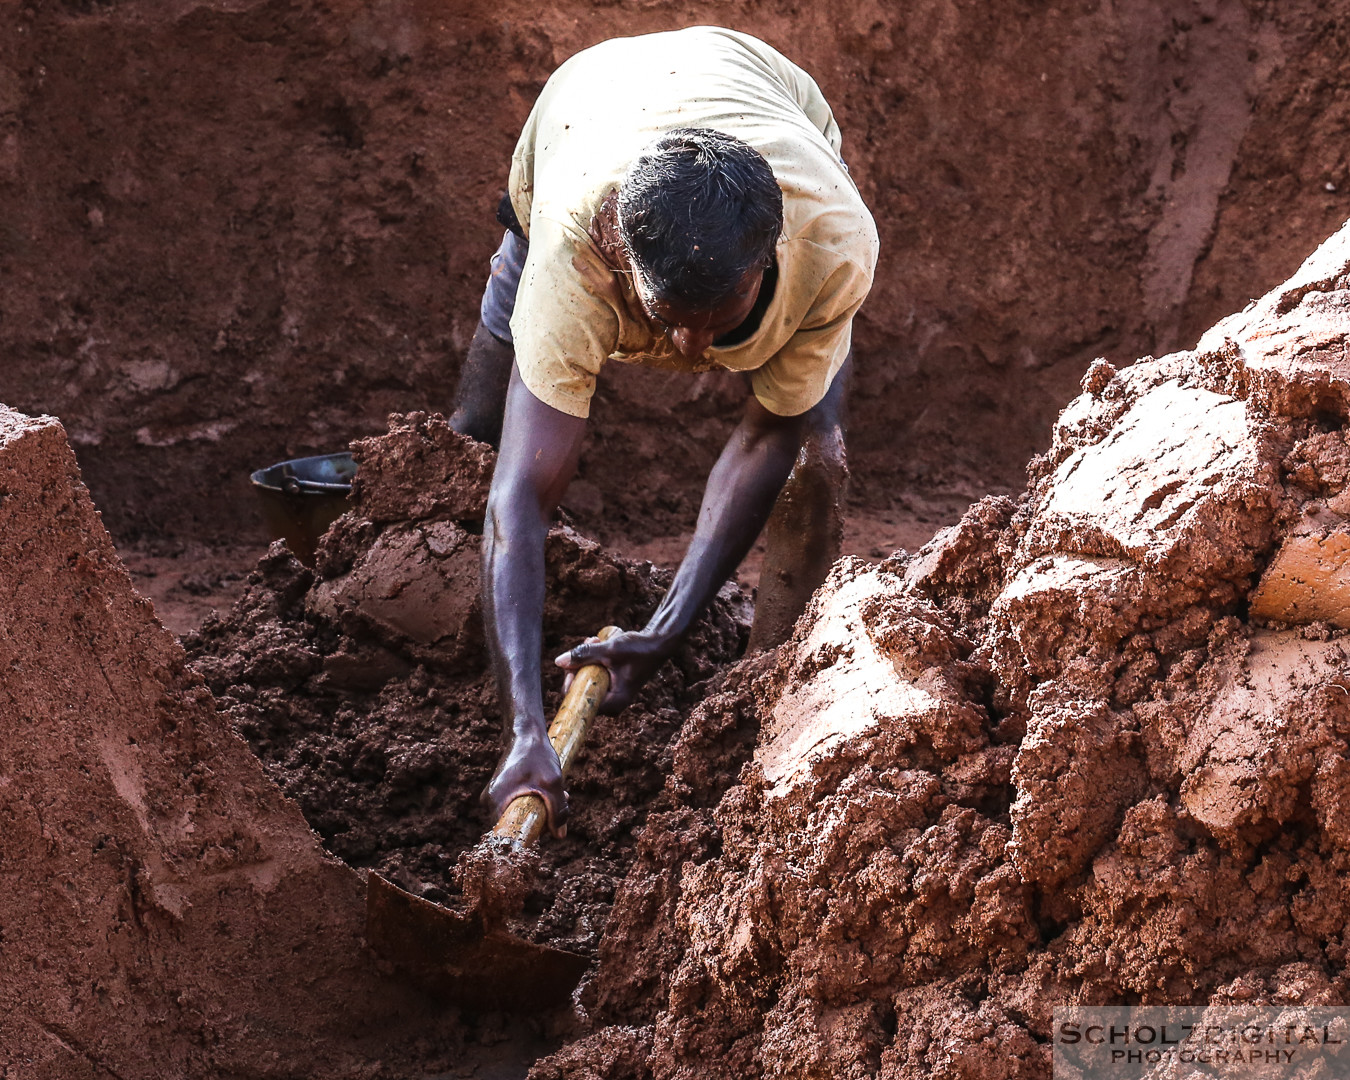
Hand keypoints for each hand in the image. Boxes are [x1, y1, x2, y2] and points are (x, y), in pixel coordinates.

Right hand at [483, 730, 567, 836]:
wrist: (527, 733)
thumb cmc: (537, 756)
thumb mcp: (552, 784)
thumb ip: (558, 811)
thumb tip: (560, 835)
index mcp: (495, 803)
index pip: (509, 835)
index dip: (529, 836)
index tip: (547, 828)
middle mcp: (490, 802)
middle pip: (516, 825)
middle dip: (541, 819)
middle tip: (560, 805)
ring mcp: (495, 796)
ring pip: (521, 813)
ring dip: (542, 808)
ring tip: (562, 794)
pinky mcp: (503, 791)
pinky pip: (520, 804)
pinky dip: (537, 800)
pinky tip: (551, 790)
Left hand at [554, 629, 671, 714]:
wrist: (660, 642)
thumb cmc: (639, 649)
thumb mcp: (609, 650)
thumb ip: (584, 655)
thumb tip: (559, 661)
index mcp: (614, 702)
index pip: (582, 702)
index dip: (572, 684)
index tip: (573, 664)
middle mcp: (614, 702)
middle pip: (584, 689)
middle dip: (581, 665)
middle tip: (587, 644)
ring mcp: (615, 692)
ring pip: (590, 678)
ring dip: (588, 659)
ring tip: (596, 639)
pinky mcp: (616, 682)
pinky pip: (598, 674)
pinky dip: (597, 659)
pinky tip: (602, 642)